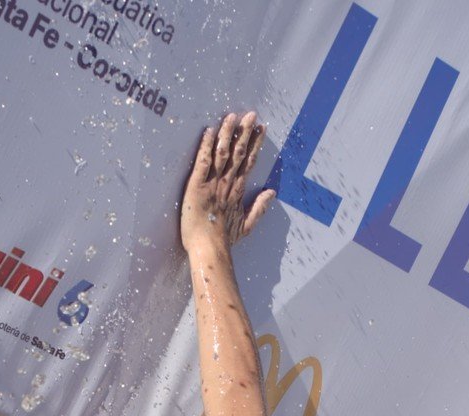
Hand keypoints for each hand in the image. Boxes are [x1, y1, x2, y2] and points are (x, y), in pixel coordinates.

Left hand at [181, 112, 274, 253]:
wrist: (209, 248)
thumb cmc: (224, 240)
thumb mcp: (246, 225)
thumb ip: (260, 208)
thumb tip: (272, 192)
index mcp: (238, 190)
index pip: (249, 162)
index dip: (256, 144)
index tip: (262, 128)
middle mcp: (227, 183)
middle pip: (239, 152)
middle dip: (245, 132)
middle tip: (251, 114)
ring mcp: (212, 183)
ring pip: (222, 152)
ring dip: (227, 133)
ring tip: (232, 116)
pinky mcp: (196, 185)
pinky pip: (202, 161)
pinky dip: (205, 146)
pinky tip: (208, 131)